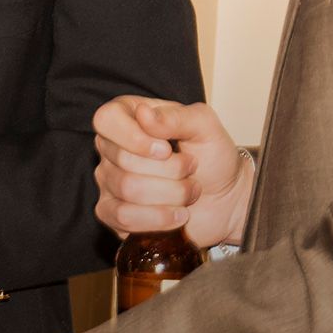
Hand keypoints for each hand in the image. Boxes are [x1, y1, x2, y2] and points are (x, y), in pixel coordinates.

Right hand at [93, 96, 251, 247]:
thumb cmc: (212, 157)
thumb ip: (176, 116)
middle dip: (170, 170)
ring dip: (172, 194)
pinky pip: (121, 217)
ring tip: (189, 191)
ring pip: (128, 189)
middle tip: (191, 168)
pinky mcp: (114, 213)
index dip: (134, 138)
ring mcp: (109, 181)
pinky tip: (178, 214)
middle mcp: (111, 147)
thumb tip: (143, 114)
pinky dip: (158, 219)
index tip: (166, 149)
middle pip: (123, 160)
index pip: (106, 120)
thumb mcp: (205, 126)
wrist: (226, 198)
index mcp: (127, 116)